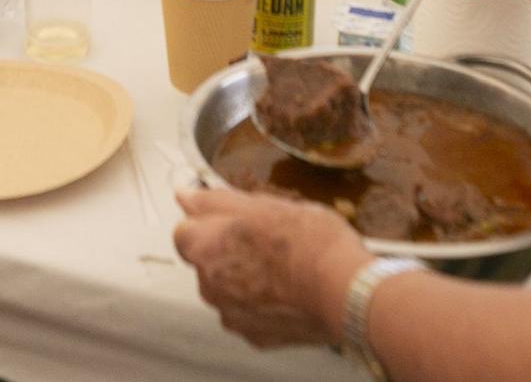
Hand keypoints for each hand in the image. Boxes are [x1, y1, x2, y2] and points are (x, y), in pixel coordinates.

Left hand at [173, 187, 367, 348]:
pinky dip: (263, 302)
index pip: (185, 230)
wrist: (345, 291)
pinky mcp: (255, 335)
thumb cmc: (309, 242)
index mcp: (205, 248)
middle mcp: (209, 286)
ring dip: (246, 277)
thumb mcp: (262, 204)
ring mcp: (231, 315)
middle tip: (267, 238)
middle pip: (208, 261)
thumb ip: (216, 201)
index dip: (210, 221)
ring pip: (228, 288)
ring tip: (284, 266)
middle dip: (229, 250)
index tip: (232, 217)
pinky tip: (290, 290)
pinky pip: (250, 312)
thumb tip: (186, 194)